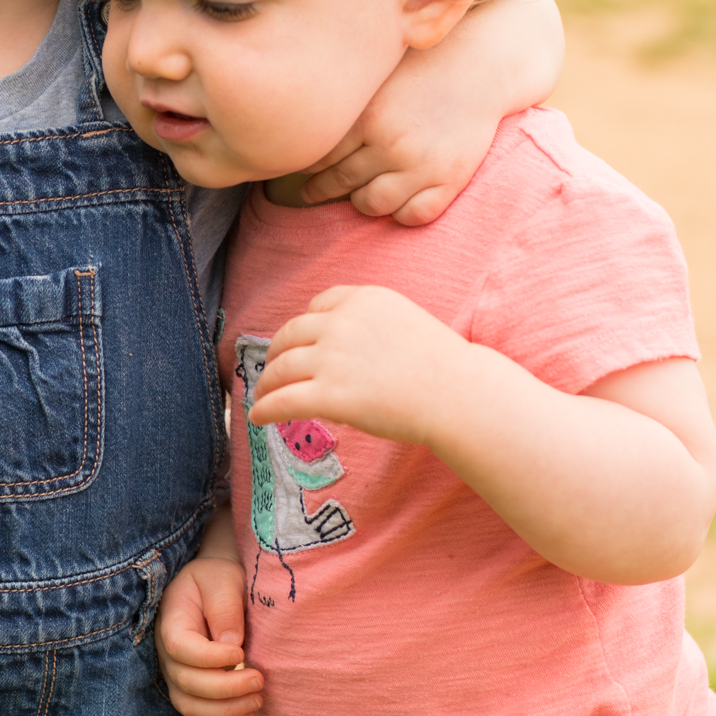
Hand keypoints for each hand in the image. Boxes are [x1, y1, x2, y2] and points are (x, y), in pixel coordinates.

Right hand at [156, 552, 262, 715]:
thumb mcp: (223, 579)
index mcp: (171, 621)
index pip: (181, 648)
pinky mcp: (191, 691)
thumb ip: (225, 607)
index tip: (241, 653)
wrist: (213, 587)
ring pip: (191, 707)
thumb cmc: (218, 579)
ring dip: (226, 711)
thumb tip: (232, 645)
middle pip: (186, 682)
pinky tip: (250, 713)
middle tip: (260, 679)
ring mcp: (176, 675)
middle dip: (226, 688)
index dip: (210, 657)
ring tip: (258, 700)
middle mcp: (167, 653)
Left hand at [249, 285, 463, 445]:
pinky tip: (257, 417)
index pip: (318, 305)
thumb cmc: (441, 365)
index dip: (303, 326)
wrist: (458, 394)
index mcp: (363, 299)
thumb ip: (369, 323)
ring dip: (266, 383)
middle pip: (291, 334)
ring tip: (261, 395)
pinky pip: (283, 400)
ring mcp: (334, 358)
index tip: (297, 342)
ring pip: (281, 368)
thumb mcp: (405, 321)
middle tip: (270, 370)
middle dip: (276, 353)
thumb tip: (337, 346)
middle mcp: (343, 323)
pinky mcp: (331, 394)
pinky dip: (265, 408)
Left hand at [299, 0, 563, 225]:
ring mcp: (420, 166)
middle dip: (321, 190)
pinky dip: (401, 213)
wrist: (481, 66)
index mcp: (367, 117)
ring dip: (361, 202)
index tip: (299, 168)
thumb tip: (300, 118)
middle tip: (312, 191)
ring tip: (358, 195)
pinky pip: (413, 216)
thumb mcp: (377, 77)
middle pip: (339, 183)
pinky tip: (397, 201)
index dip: (307, 166)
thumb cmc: (421, 67)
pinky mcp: (448, 180)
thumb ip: (346, 103)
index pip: (320, 157)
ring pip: (371, 204)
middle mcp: (390, 145)